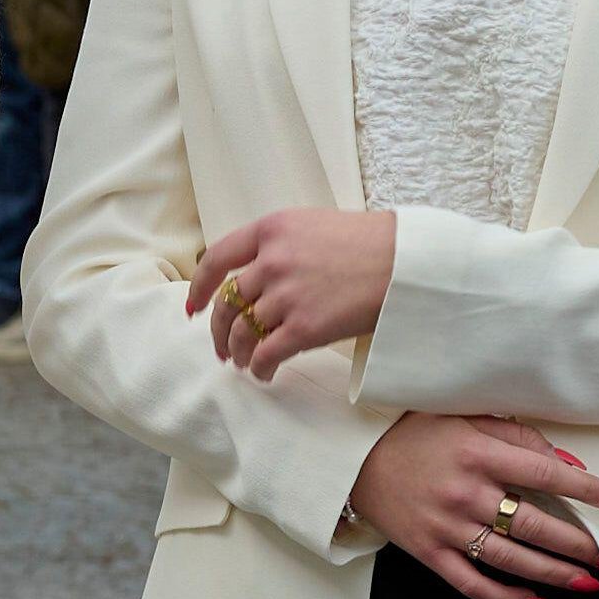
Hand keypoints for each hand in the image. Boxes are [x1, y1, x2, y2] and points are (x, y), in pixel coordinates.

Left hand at [188, 207, 397, 380]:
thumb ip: (279, 244)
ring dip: (239, 353)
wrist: (404, 263)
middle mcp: (272, 260)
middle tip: (222, 347)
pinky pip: (265, 355)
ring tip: (246, 362)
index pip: (217, 258)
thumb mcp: (313, 225)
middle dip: (218, 330)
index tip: (193, 308)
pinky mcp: (303, 327)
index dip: (200, 287)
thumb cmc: (367, 244)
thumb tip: (252, 276)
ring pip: (242, 333)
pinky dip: (260, 368)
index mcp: (272, 229)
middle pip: (227, 303)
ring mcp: (286, 295)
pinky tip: (265, 372)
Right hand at [351, 412, 598, 598]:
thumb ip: (517, 435)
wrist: (359, 459)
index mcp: (478, 453)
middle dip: (576, 542)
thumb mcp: (466, 418)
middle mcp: (466, 493)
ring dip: (553, 573)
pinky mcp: (431, 553)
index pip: (544, 472)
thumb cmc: (417, 433)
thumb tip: (566, 460)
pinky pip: (474, 584)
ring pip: (511, 559)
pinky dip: (506, 596)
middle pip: (534, 523)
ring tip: (585, 581)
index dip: (583, 488)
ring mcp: (448, 528)